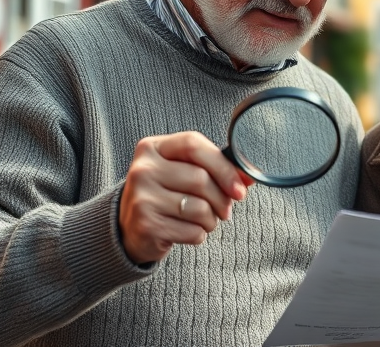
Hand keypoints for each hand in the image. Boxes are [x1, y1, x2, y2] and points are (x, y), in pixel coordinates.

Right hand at [119, 132, 251, 263]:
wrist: (130, 228)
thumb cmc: (166, 195)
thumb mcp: (185, 174)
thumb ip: (216, 169)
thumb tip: (249, 175)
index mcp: (152, 147)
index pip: (193, 144)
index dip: (222, 166)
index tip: (240, 188)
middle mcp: (143, 169)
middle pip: (200, 178)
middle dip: (222, 199)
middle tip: (225, 210)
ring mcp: (141, 197)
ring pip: (199, 208)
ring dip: (211, 220)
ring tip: (205, 221)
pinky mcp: (146, 224)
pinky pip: (191, 231)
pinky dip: (199, 235)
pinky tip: (188, 232)